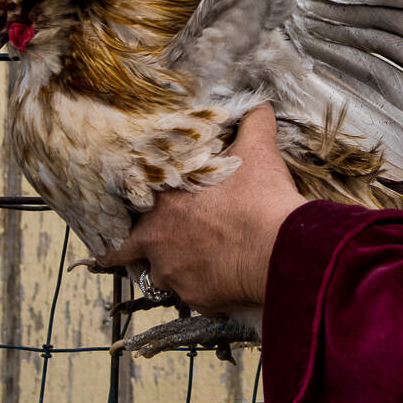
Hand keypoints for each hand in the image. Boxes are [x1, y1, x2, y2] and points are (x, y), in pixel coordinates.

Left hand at [93, 104, 303, 309]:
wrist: (282, 247)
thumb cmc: (260, 197)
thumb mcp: (256, 150)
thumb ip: (252, 123)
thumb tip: (259, 103)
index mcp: (161, 205)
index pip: (121, 212)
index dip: (120, 216)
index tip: (121, 218)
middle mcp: (158, 243)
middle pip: (122, 255)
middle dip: (129, 253)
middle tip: (143, 248)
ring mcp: (176, 276)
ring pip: (163, 278)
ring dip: (174, 271)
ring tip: (197, 262)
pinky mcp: (198, 300)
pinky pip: (195, 297)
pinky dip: (205, 290)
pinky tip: (224, 278)